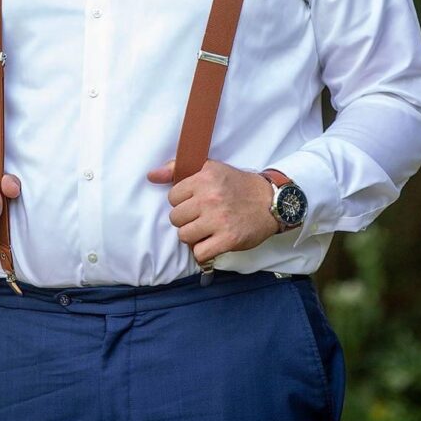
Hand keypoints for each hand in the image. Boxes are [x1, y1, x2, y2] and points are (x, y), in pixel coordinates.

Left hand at [147, 158, 278, 265]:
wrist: (270, 201)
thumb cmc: (237, 185)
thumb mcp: (210, 168)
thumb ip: (177, 169)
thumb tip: (151, 176)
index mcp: (204, 178)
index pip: (172, 197)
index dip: (182, 202)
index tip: (194, 202)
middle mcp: (210, 198)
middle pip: (175, 218)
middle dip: (186, 220)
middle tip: (201, 217)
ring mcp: (218, 220)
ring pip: (184, 236)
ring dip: (193, 236)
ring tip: (206, 230)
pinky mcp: (228, 239)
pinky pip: (199, 253)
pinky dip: (203, 251)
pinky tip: (212, 243)